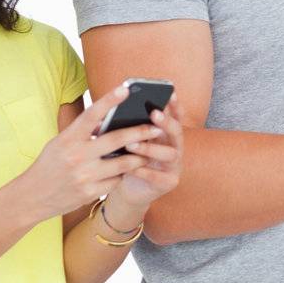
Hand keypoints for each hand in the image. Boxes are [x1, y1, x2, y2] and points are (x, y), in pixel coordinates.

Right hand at [18, 85, 159, 222]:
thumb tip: (110, 120)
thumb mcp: (61, 143)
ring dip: (139, 156)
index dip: (109, 100)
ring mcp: (85, 176)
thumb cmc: (50, 164)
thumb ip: (83, 133)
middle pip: (117, 139)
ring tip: (149, 150)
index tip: (126, 89)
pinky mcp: (90, 192)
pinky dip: (123, 175)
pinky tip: (127, 171)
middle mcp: (77, 156)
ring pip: (124, 163)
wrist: (32, 197)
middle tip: (157, 127)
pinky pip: (117, 180)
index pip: (91, 115)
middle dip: (141, 132)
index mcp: (68, 139)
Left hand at [106, 92, 186, 216]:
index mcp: (167, 134)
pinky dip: (144, 171)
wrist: (131, 189)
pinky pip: (158, 176)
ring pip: (170, 154)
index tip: (170, 93)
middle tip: (153, 113)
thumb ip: (125, 127)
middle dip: (166, 122)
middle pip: (177, 132)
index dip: (175, 105)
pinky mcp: (169, 182)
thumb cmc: (128, 159)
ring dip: (151, 147)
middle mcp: (175, 147)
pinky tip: (131, 167)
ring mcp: (174, 165)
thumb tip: (106, 114)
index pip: (176, 116)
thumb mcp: (129, 141)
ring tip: (131, 144)